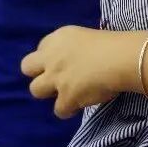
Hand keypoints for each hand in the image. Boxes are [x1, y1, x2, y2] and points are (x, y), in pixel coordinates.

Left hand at [21, 27, 141, 117]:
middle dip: (38, 73)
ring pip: (35, 89)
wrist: (121, 58)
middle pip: (26, 66)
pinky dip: (68, 109)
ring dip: (50, 92)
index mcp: (59, 38)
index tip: (63, 63)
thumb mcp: (85, 37)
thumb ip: (72, 48)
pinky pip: (59, 110)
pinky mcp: (65, 97)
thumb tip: (74, 61)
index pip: (41, 48)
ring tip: (67, 93)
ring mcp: (56, 78)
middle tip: (55, 79)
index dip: (50, 58)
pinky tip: (80, 104)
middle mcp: (51, 56)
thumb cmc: (112, 44)